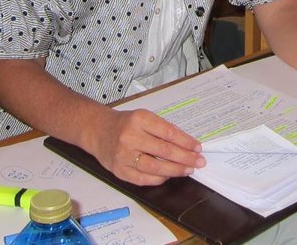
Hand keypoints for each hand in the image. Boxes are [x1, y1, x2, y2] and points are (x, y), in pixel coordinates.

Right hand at [82, 106, 204, 184]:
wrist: (98, 130)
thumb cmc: (124, 124)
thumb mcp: (144, 117)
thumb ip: (162, 129)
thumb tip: (186, 144)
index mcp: (139, 119)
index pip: (169, 133)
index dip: (186, 142)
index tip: (197, 147)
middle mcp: (130, 137)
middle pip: (164, 151)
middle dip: (185, 158)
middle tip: (198, 161)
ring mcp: (124, 155)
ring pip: (155, 167)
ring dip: (175, 170)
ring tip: (188, 170)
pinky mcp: (119, 170)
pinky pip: (143, 179)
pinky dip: (159, 179)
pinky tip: (168, 175)